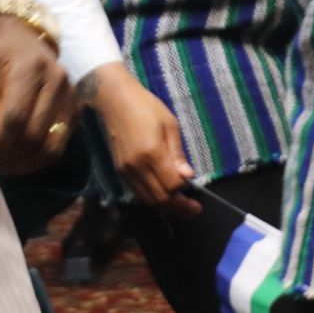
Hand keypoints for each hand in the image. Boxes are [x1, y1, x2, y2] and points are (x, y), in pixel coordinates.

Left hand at [0, 15, 76, 173]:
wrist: (22, 36)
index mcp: (29, 68)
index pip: (15, 119)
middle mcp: (57, 81)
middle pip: (34, 135)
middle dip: (8, 157)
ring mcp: (71, 95)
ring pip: (51, 146)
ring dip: (24, 162)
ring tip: (2, 162)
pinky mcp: (77, 107)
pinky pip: (60, 143)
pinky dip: (39, 157)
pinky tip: (20, 155)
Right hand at [85, 65, 197, 217]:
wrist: (115, 101)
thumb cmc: (147, 108)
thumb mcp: (170, 125)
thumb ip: (177, 154)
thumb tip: (188, 177)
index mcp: (152, 154)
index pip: (171, 186)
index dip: (185, 197)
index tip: (197, 200)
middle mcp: (137, 167)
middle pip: (159, 199)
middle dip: (178, 209)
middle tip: (194, 211)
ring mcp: (126, 171)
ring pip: (147, 200)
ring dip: (166, 208)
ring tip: (182, 209)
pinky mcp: (120, 172)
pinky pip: (138, 193)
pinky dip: (153, 199)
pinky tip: (165, 196)